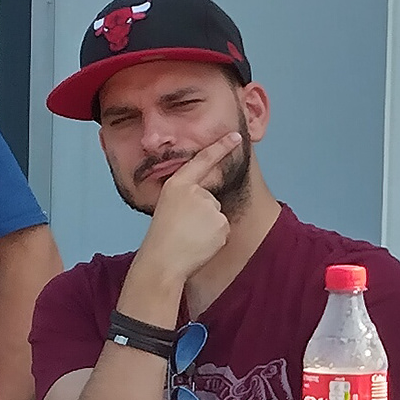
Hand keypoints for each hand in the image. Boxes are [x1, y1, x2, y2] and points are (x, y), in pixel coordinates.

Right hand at [134, 140, 235, 286]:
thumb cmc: (163, 239)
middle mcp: (194, 192)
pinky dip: (214, 239)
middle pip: (210, 199)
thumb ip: (188, 199)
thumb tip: (208, 203)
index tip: (237, 137)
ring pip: (217, 215)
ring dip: (208, 228)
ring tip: (189, 237)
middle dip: (203, 215)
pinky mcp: (220, 223)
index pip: (202, 161)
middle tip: (183, 229)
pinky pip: (223, 230)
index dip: (220, 146)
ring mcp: (209, 207)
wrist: (162, 263)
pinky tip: (199, 244)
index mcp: (177, 185)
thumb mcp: (169, 208)